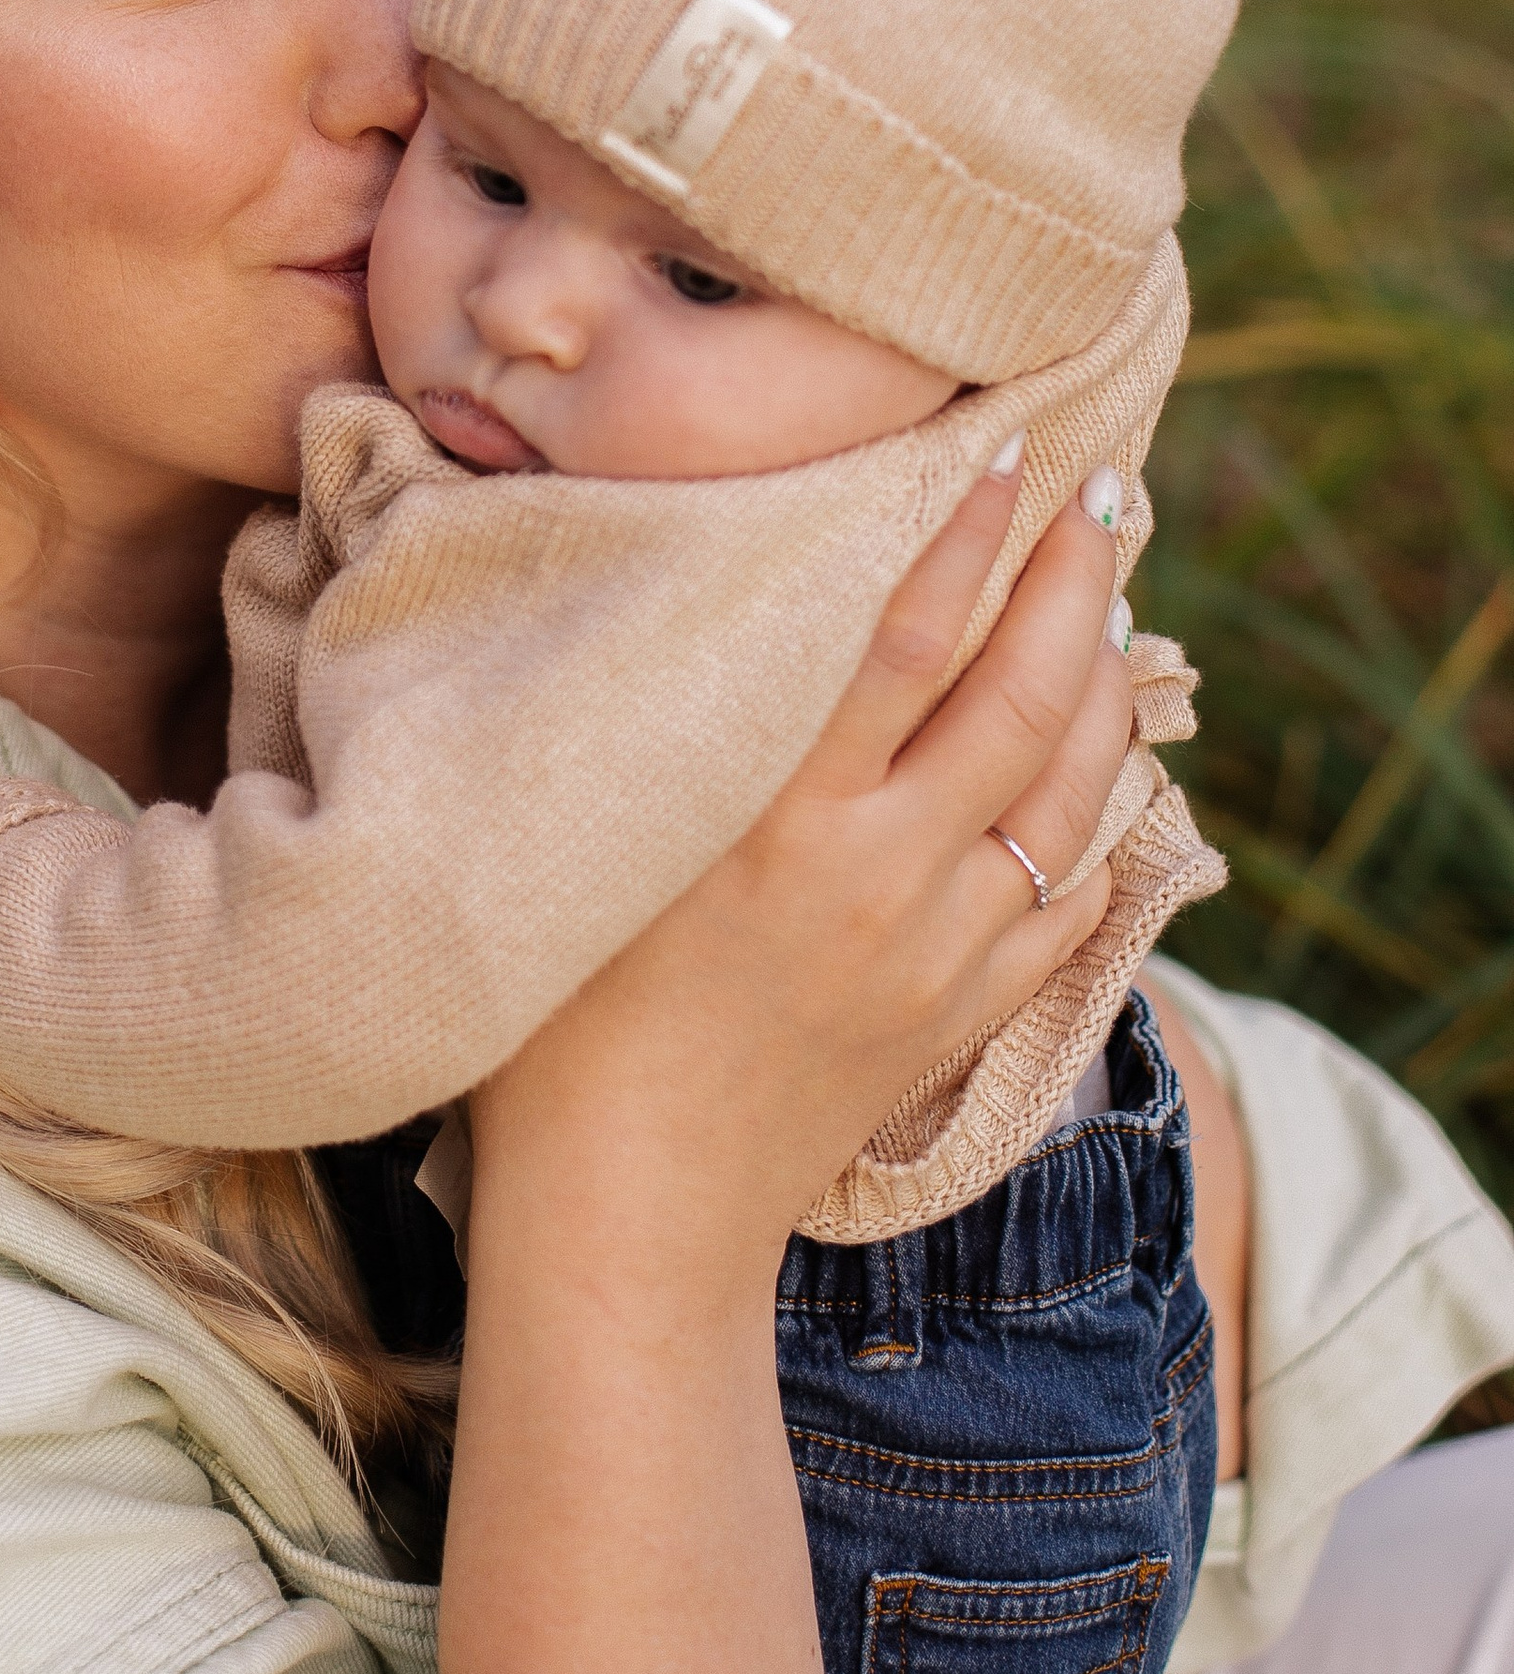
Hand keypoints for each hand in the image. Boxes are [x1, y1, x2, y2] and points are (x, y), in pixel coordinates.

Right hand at [470, 461, 1136, 1278]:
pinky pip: (1070, 902)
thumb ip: (666, 741)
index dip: (968, 536)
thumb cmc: (558, 1028)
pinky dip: (1099, 825)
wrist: (629, 1217)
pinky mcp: (960, 1016)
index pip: (907, 637)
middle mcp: (881, 872)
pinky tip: (1102, 778)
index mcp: (779, 817)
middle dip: (1077, 584)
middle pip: (1022, 698)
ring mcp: (938, 950)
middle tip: (1108, 494)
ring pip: (1069, 793)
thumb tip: (698, 615)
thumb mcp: (597, 853)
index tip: (1007, 456)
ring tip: (1116, 605)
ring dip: (1106, 687)